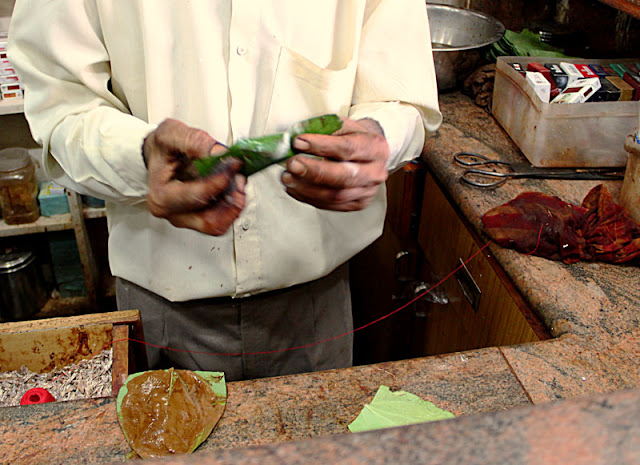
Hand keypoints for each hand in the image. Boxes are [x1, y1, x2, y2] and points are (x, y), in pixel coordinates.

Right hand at [143, 118, 245, 235]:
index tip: (232, 167)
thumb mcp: (172, 135)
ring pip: (219, 223)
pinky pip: (222, 219)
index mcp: (162, 196)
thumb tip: (219, 153)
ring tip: (239, 181)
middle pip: (209, 221)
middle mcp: (174, 213)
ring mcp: (188, 218)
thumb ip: (195, 142)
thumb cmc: (163, 149)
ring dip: (234, 204)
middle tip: (239, 179)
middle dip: (230, 201)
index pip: (195, 197)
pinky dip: (232, 205)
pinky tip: (235, 187)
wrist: (161, 155)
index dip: (218, 183)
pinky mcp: (200, 218)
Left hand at [281, 118, 388, 210]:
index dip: (321, 146)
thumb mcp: (341, 124)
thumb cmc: (352, 137)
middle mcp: (376, 172)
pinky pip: (330, 205)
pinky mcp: (357, 204)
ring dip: (307, 188)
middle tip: (292, 165)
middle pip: (344, 177)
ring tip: (288, 178)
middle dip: (314, 172)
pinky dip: (308, 197)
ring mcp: (368, 191)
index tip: (298, 142)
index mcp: (375, 147)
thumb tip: (295, 138)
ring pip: (336, 195)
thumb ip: (321, 130)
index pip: (348, 148)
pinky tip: (295, 188)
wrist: (368, 153)